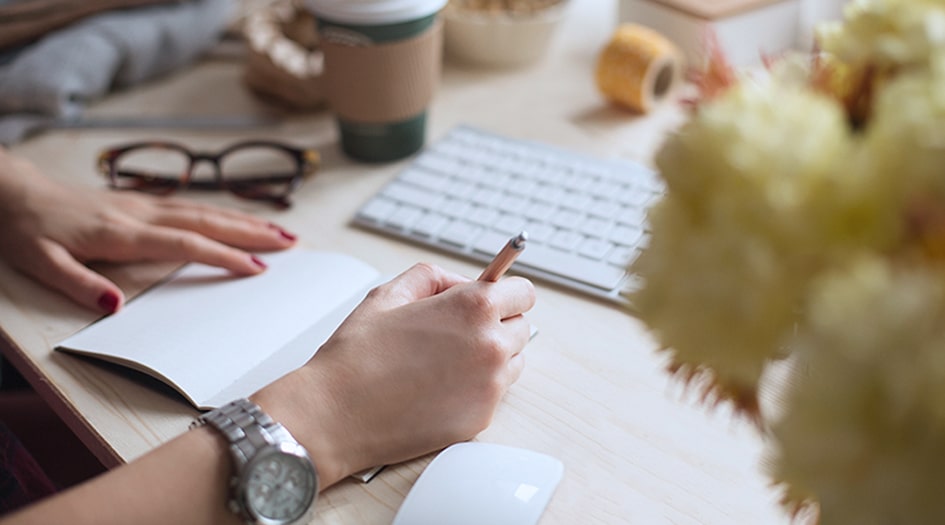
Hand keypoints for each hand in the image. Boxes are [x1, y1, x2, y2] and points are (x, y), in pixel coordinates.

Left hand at [0, 148, 296, 312]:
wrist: (11, 190)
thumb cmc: (25, 229)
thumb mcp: (37, 263)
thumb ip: (76, 284)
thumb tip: (115, 306)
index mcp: (122, 233)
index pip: (186, 244)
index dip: (224, 256)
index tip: (257, 269)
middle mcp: (142, 215)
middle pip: (208, 221)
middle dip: (253, 233)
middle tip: (292, 244)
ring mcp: (145, 206)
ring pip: (206, 211)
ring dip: (246, 221)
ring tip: (283, 232)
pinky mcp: (142, 205)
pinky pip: (194, 207)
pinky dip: (224, 214)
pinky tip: (241, 220)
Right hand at [254, 263, 535, 485]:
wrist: (335, 413)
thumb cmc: (357, 355)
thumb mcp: (389, 294)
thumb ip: (434, 277)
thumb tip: (462, 283)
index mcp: (473, 308)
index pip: (524, 292)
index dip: (505, 293)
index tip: (493, 299)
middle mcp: (490, 346)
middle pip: (521, 327)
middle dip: (497, 324)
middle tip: (459, 331)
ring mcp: (490, 386)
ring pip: (513, 362)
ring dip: (492, 357)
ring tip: (446, 360)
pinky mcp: (482, 418)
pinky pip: (494, 394)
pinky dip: (475, 389)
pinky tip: (438, 387)